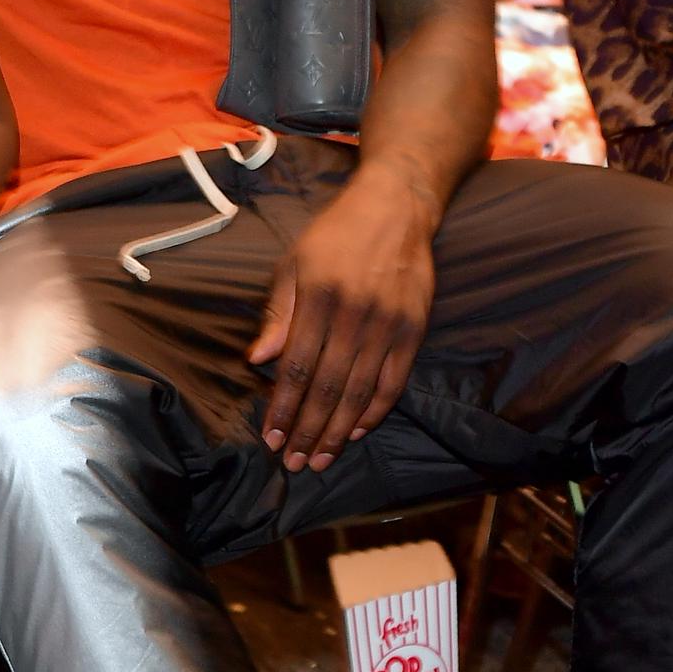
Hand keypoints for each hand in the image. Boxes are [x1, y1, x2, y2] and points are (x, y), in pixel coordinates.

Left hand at [248, 170, 436, 473]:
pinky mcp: (413, 328)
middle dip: (308, 431)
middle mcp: (353, 313)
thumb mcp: (294, 263)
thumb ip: (278, 314)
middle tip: (294, 464)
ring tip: (321, 460)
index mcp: (318, 297)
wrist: (396, 207)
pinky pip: (393, 381)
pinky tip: (358, 431)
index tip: (271, 439)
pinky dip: (375, 411)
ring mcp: (387, 323)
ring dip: (338, 432)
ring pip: (359, 392)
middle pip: (327, 387)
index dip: (283, 409)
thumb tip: (259, 361)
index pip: (296, 367)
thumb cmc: (334, 236)